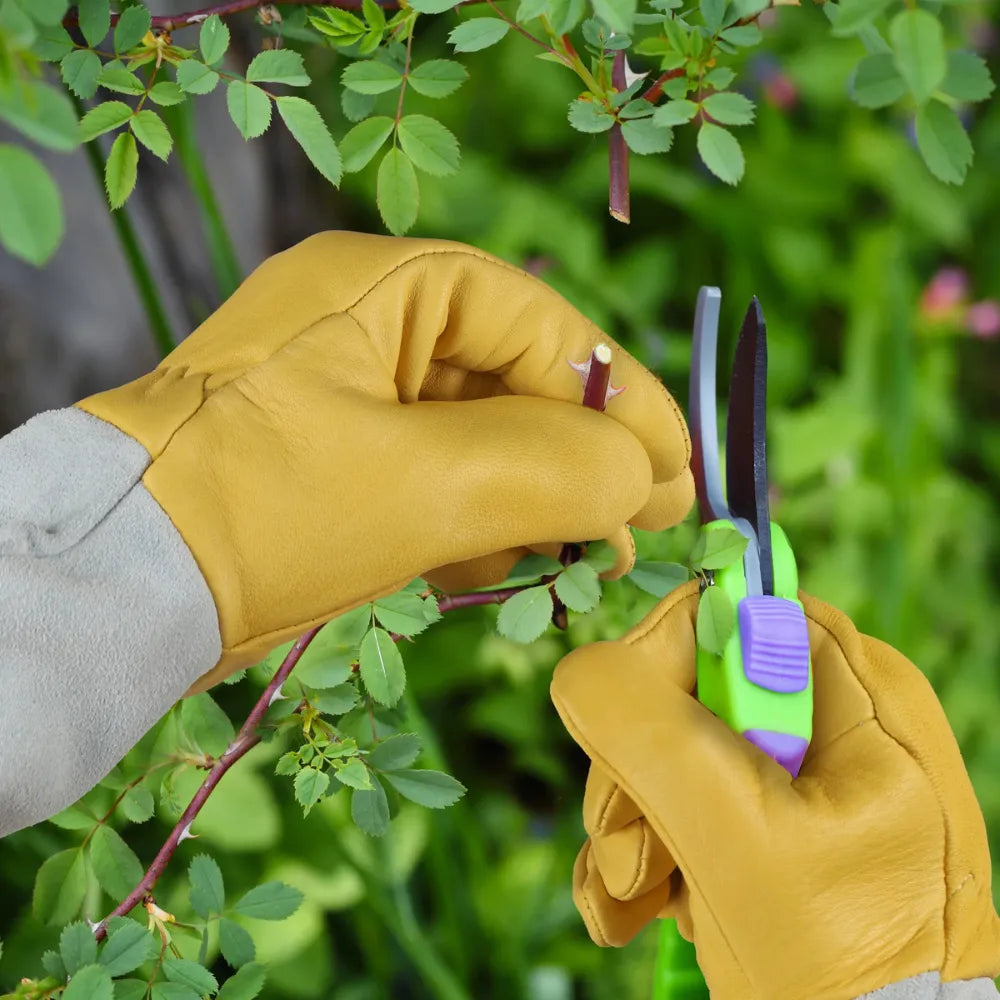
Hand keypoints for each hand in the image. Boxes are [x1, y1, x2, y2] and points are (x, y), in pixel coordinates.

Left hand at [78, 232, 692, 690]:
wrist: (122, 583)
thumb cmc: (266, 510)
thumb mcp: (429, 486)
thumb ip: (556, 468)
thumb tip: (644, 478)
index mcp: (383, 287)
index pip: (538, 325)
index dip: (619, 397)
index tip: (677, 469)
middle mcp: (367, 324)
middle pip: (512, 380)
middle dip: (579, 457)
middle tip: (646, 521)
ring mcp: (347, 391)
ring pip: (478, 434)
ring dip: (530, 495)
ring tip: (575, 556)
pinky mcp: (335, 455)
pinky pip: (433, 472)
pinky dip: (473, 517)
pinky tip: (492, 565)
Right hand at [550, 583, 999, 998]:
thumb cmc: (834, 968)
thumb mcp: (737, 843)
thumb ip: (655, 732)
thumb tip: (583, 667)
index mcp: (861, 695)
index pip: (734, 611)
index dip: (664, 665)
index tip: (635, 750)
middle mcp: (832, 722)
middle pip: (684, 687)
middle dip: (635, 772)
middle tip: (637, 854)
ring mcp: (796, 776)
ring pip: (664, 750)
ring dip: (627, 826)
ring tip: (639, 897)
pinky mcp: (763, 823)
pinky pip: (674, 801)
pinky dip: (640, 856)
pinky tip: (635, 912)